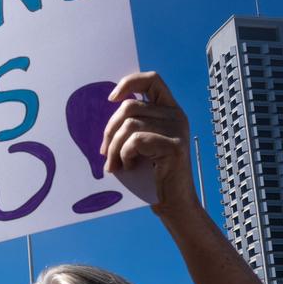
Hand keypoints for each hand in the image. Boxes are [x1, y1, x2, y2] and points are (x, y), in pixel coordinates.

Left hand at [100, 71, 199, 214]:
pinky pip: (136, 140)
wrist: (173, 204)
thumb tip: (105, 114)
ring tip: (114, 165)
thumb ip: (131, 125)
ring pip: (129, 125)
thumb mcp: (140, 145)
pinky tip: (128, 167)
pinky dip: (125, 155)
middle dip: (110, 130)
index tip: (111, 99)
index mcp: (169, 110)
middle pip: (129, 106)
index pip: (152, 79)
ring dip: (114, 147)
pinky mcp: (174, 145)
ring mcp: (178, 129)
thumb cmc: (150, 175)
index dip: (129, 82)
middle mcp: (177, 115)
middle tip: (104, 153)